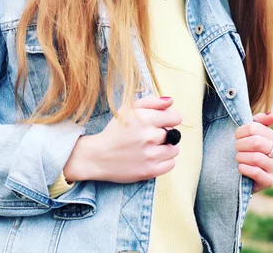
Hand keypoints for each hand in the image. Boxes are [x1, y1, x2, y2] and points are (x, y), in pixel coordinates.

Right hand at [63, 95, 181, 182]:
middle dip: (165, 133)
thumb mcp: (128, 109)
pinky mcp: (149, 171)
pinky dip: (164, 161)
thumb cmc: (114, 131)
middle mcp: (149, 136)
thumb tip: (171, 101)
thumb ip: (151, 101)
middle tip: (151, 135)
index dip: (170, 118)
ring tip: (152, 147)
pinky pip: (170, 164)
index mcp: (145, 119)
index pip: (175, 117)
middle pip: (174, 133)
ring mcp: (150, 155)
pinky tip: (152, 157)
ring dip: (166, 148)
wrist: (98, 156)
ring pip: (174, 150)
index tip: (163, 122)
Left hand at [235, 112, 272, 193]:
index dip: (240, 132)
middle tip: (236, 147)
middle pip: (257, 142)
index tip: (236, 136)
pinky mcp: (269, 181)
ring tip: (238, 157)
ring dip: (241, 157)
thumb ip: (258, 121)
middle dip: (241, 145)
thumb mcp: (249, 132)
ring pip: (256, 158)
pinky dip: (244, 169)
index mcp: (272, 136)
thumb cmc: (244, 147)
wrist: (241, 172)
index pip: (254, 128)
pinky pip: (257, 173)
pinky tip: (240, 167)